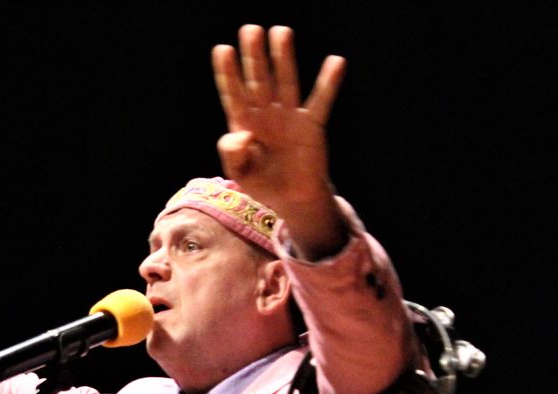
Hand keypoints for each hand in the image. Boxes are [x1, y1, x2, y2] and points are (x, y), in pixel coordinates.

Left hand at [212, 26, 347, 258]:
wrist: (292, 199)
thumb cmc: (264, 184)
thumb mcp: (241, 175)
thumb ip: (233, 155)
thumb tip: (239, 134)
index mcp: (244, 125)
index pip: (233, 95)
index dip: (227, 74)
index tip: (221, 50)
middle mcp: (266, 115)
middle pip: (258, 80)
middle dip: (253, 56)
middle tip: (250, 29)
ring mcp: (289, 118)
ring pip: (285, 82)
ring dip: (283, 58)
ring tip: (280, 31)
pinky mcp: (312, 126)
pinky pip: (321, 101)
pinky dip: (328, 82)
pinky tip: (336, 61)